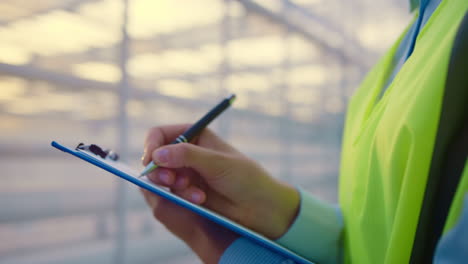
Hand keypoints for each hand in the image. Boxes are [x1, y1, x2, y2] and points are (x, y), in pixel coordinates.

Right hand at [141, 124, 299, 262]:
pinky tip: (199, 199)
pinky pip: (171, 193)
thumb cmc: (244, 178)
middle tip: (170, 180)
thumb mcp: (217, 163)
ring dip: (174, 185)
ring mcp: (186, 172)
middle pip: (156, 157)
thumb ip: (186, 156)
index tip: (150, 160)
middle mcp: (187, 152)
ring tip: (195, 193)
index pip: (161, 134)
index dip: (152, 146)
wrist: (258, 206)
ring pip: (161, 177)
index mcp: (195, 135)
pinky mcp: (187, 192)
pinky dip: (181, 196)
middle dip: (160, 170)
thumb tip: (156, 155)